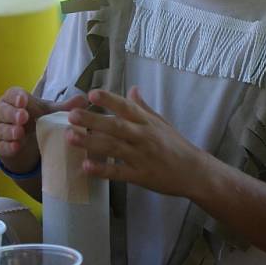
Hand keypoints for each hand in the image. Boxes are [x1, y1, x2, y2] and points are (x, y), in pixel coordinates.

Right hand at [0, 86, 87, 173]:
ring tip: (20, 133)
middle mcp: (3, 112)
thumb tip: (85, 99)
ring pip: (0, 129)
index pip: (13, 94)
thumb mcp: (48, 112)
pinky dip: (8, 146)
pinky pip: (2, 146)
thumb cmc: (35, 118)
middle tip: (23, 117)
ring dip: (10, 131)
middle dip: (13, 114)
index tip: (24, 101)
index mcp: (14, 99)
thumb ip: (64, 107)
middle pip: (3, 110)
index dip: (17, 97)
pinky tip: (16, 146)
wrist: (23, 140)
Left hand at [66, 87, 208, 197]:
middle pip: (116, 126)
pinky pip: (119, 172)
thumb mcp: (161, 122)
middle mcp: (143, 137)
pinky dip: (102, 169)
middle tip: (72, 115)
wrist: (194, 172)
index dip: (110, 100)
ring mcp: (141, 157)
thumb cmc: (176, 145)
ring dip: (91, 142)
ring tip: (71, 137)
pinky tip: (86, 166)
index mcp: (147, 122)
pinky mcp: (141, 176)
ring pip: (114, 147)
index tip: (91, 94)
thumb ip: (143, 107)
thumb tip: (132, 88)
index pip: (127, 107)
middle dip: (93, 120)